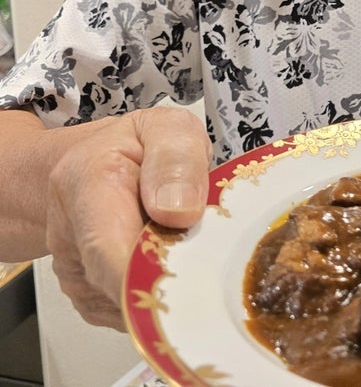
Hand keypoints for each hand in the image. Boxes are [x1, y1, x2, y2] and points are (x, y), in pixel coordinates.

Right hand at [46, 107, 211, 328]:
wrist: (97, 164)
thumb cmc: (139, 146)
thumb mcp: (169, 128)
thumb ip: (177, 157)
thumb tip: (179, 211)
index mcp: (87, 183)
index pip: (109, 248)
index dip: (151, 274)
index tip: (194, 276)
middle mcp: (70, 237)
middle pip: (125, 285)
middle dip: (175, 280)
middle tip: (212, 260)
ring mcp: (77, 274)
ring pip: (131, 304)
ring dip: (169, 284)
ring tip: (187, 245)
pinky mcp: (91, 298)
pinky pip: (132, 311)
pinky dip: (159, 293)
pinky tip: (169, 260)